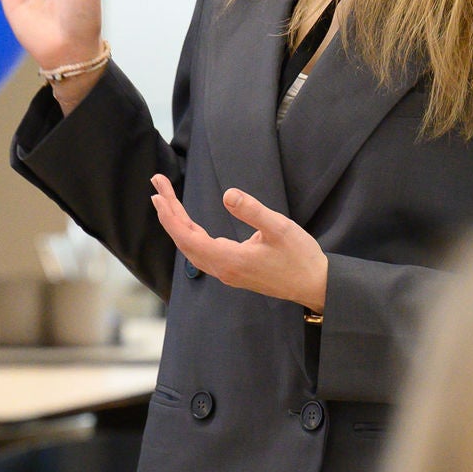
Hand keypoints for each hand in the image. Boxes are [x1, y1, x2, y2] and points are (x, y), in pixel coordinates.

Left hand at [149, 177, 328, 312]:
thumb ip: (252, 211)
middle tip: (158, 186)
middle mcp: (222, 269)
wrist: (314, 285)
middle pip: (184, 240)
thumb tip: (228, 194)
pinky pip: (202, 251)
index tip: (158, 193)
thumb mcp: (280, 228)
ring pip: (191, 247)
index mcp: (229, 260)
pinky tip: (187, 223)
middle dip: (168, 212)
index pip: (187, 237)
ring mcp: (226, 272)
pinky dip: (189, 234)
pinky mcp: (232, 270)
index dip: (170, 215)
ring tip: (166, 200)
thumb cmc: (300, 257)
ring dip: (177, 223)